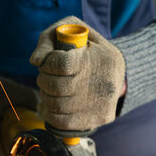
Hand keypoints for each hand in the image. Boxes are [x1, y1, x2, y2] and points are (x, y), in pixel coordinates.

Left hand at [30, 16, 125, 130]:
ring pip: (56, 105)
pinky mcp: (98, 119)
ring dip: (46, 96)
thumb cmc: (90, 51)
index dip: (47, 64)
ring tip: (51, 89)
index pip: (61, 64)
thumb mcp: (73, 33)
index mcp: (99, 58)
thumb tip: (35, 61)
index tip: (48, 63)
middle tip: (46, 76)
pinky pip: (62, 122)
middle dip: (44, 80)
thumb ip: (49, 40)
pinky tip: (54, 104)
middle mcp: (103, 83)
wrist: (120, 74)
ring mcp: (101, 104)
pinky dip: (51, 113)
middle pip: (56, 87)